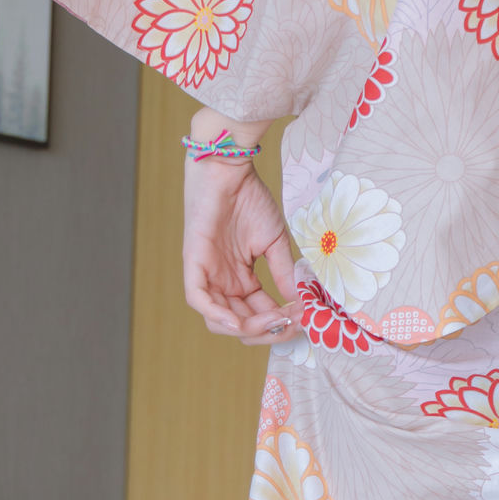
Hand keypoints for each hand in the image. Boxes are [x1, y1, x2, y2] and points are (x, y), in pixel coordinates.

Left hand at [182, 155, 299, 340]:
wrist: (230, 170)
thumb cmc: (249, 200)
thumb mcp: (274, 242)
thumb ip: (285, 273)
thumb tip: (302, 302)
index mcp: (241, 280)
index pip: (259, 315)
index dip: (280, 323)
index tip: (305, 319)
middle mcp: (223, 283)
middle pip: (240, 324)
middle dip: (267, 330)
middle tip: (291, 322)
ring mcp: (207, 275)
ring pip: (219, 320)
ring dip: (248, 327)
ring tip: (273, 320)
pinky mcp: (193, 263)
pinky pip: (198, 299)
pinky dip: (217, 315)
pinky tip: (239, 321)